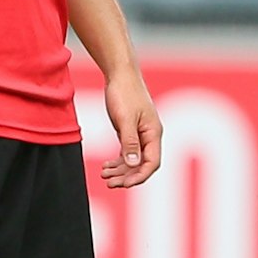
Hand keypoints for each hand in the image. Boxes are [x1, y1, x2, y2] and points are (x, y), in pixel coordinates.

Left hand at [98, 72, 161, 188]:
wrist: (121, 73)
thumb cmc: (124, 93)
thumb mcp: (125, 119)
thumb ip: (130, 142)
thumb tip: (134, 164)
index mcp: (153, 133)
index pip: (152, 163)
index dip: (139, 176)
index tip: (124, 184)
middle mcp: (150, 135)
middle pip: (142, 164)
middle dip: (127, 176)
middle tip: (109, 182)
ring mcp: (141, 133)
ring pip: (134, 160)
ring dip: (121, 170)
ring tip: (104, 175)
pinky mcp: (131, 130)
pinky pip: (128, 152)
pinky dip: (118, 161)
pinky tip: (107, 166)